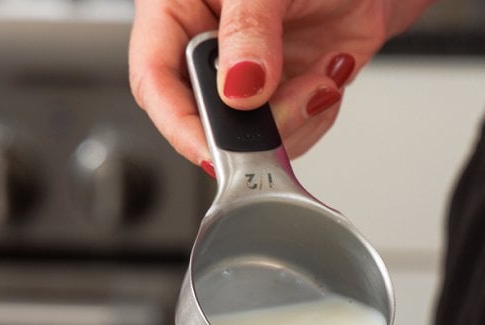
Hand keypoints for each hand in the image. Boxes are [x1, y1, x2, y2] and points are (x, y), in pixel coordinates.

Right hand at [128, 0, 433, 168]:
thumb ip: (248, 29)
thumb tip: (238, 87)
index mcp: (178, 9)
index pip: (155, 79)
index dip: (178, 123)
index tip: (211, 151)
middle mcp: (211, 46)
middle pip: (203, 118)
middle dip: (251, 126)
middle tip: (290, 105)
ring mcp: (249, 73)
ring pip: (251, 135)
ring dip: (294, 120)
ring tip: (322, 74)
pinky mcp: (285, 91)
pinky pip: (290, 131)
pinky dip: (315, 114)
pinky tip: (329, 74)